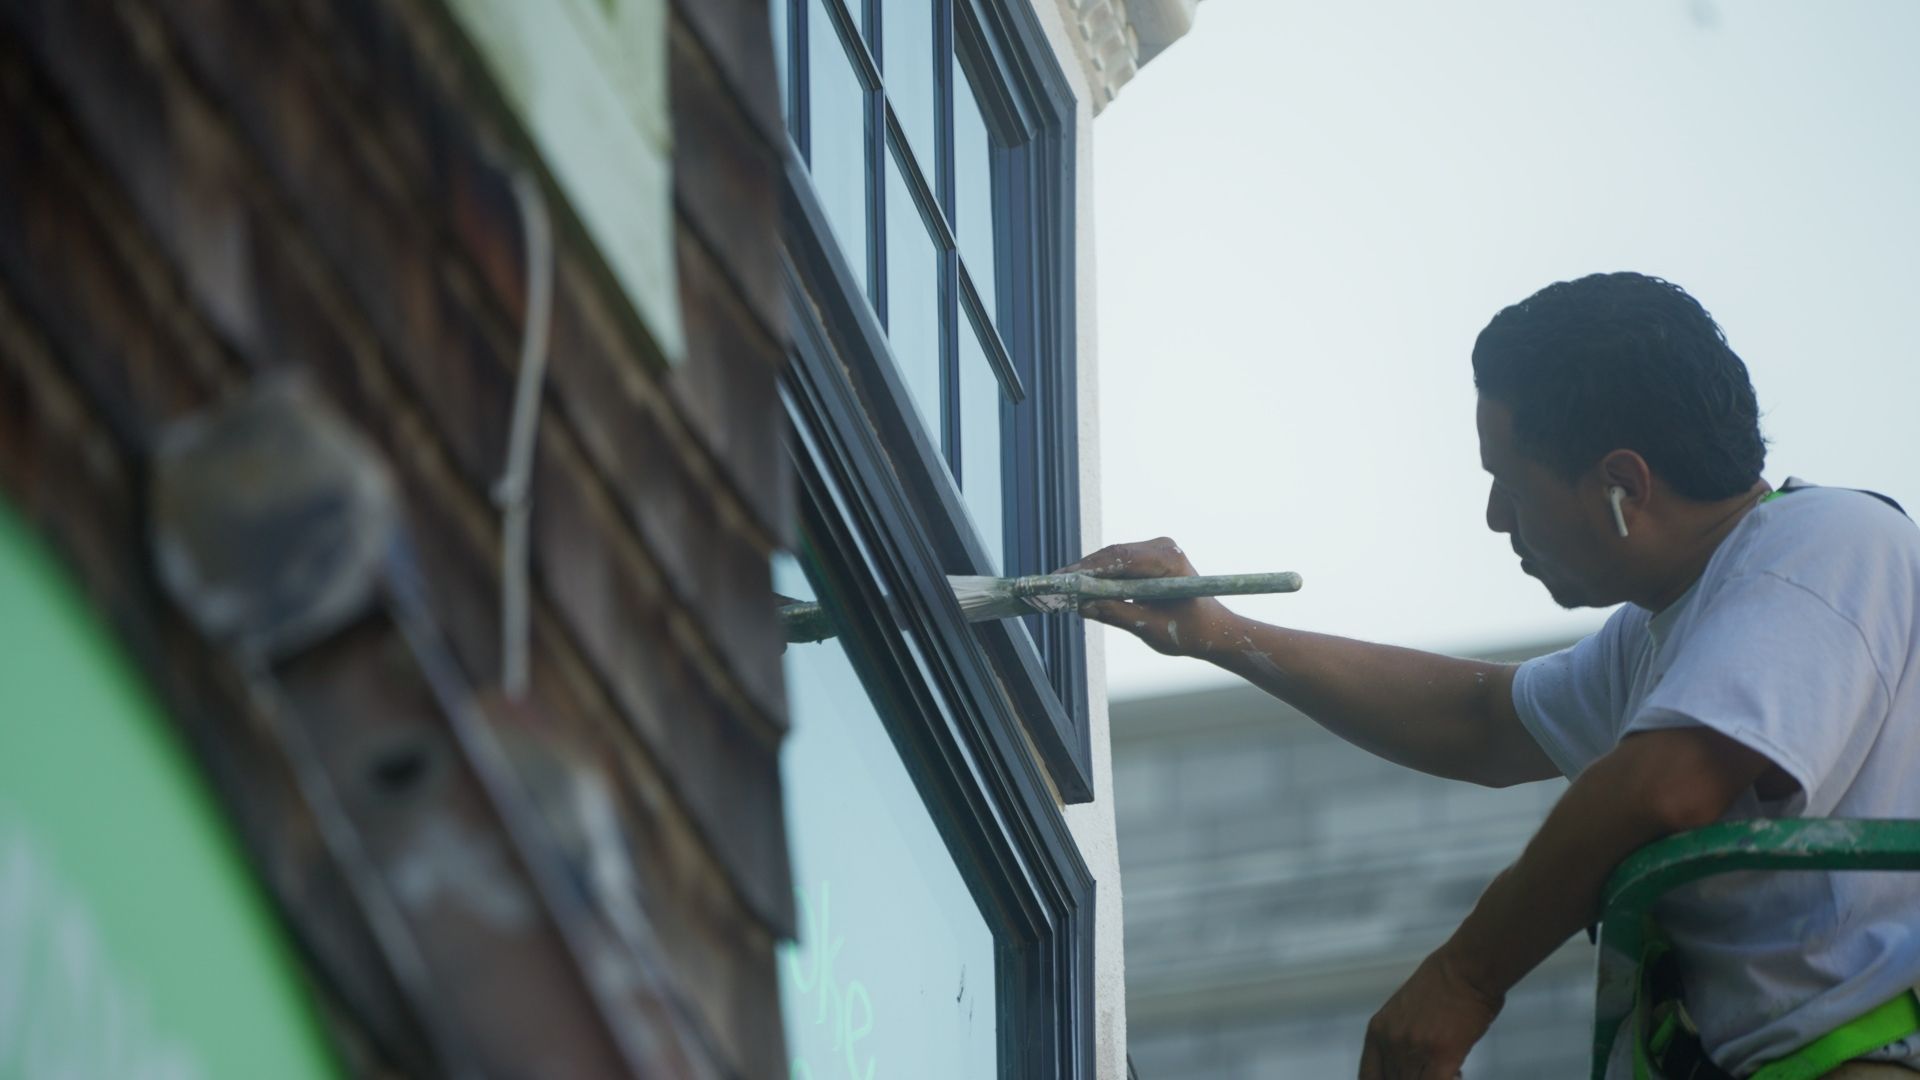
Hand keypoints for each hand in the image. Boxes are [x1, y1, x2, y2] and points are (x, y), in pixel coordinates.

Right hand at [1054, 537, 1236, 657]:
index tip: (1063, 579)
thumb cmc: (1189, 631)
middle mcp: (1163, 547)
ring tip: (1061, 586)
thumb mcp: (1150, 628)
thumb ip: (1116, 614)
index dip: (1088, 569)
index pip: (1120, 559)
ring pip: (1113, 557)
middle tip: (1054, 584)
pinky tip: (1080, 586)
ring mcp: (1156, 549)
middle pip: (1113, 555)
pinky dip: (1101, 574)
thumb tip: (1082, 606)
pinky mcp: (1150, 557)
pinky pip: (1119, 563)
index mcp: (1168, 561)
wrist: (1213, 629)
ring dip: (1089, 572)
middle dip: (1083, 570)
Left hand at [1359, 946, 1502, 1079]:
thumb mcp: (1401, 1010)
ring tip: (1449, 1070)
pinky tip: (1458, 1072)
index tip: (1398, 1078)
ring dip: (1430, 1078)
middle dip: (1414, 1078)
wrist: (1465, 969)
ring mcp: (1413, 1050)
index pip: (1368, 1076)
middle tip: (1430, 1071)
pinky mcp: (1441, 1056)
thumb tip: (1402, 1062)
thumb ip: (1397, 1036)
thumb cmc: (1441, 983)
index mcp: (1377, 1031)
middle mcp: (1390, 1042)